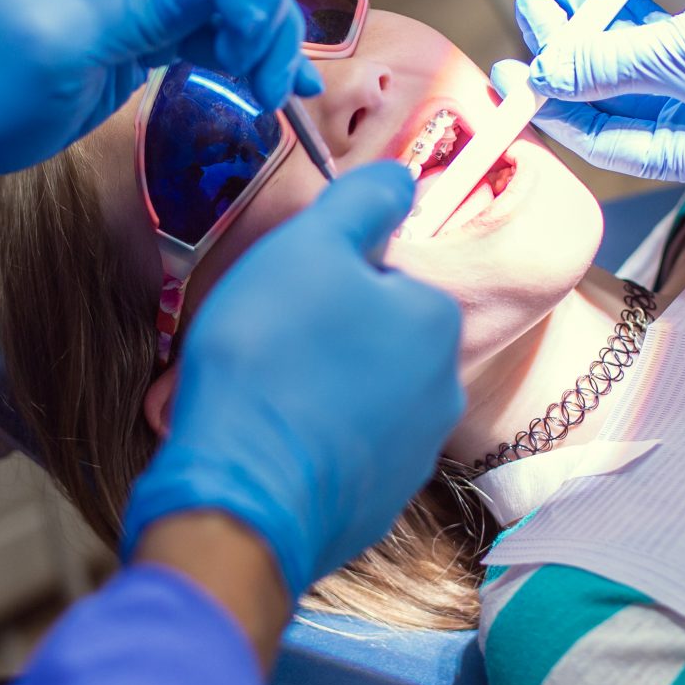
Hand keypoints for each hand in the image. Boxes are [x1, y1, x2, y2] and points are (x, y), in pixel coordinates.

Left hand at [0, 0, 311, 199]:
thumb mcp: (66, 42)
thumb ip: (148, 9)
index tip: (255, 15)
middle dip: (256, 1)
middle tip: (270, 62)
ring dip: (260, 35)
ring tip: (276, 87)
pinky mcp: (143, 22)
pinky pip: (209, 25)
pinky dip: (244, 52)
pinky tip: (276, 83)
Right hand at [119, 164, 464, 593]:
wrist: (241, 492)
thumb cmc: (270, 357)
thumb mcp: (309, 248)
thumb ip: (362, 202)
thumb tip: (401, 177)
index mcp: (435, 319)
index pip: (384, 274)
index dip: (327, 277)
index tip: (285, 296)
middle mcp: (443, 389)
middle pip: (376, 338)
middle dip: (326, 336)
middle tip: (266, 345)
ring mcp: (413, 456)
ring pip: (361, 396)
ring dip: (319, 390)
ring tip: (263, 396)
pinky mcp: (378, 506)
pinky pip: (344, 454)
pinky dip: (312, 444)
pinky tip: (270, 443)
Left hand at [527, 0, 684, 189]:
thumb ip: (609, 65)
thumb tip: (541, 75)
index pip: (603, 143)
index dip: (550, 105)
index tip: (506, 69)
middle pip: (610, 101)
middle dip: (565, 51)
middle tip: (528, 5)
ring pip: (628, 65)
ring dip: (589, 21)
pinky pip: (656, 43)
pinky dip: (625, 14)